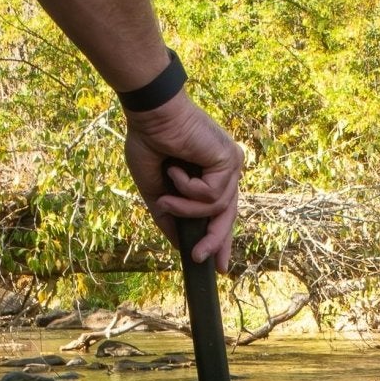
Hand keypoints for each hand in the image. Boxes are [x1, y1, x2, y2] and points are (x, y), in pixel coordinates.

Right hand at [123, 92, 243, 271]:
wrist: (150, 115)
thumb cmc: (149, 143)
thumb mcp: (156, 190)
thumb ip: (169, 215)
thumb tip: (178, 244)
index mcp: (211, 175)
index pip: (222, 213)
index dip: (220, 239)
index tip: (219, 265)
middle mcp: (225, 170)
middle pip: (227, 216)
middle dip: (215, 240)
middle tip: (199, 257)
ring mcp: (230, 165)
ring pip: (216, 208)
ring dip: (186, 208)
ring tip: (165, 197)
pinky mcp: (229, 159)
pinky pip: (210, 194)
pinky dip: (188, 188)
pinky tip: (175, 171)